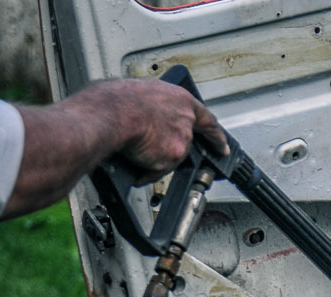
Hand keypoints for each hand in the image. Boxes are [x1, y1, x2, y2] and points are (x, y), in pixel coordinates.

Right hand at [0, 76, 227, 221]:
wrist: (109, 113)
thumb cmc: (114, 100)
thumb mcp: (137, 92)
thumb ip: (150, 106)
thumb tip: (142, 116)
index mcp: (179, 98)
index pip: (206, 118)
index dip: (215, 135)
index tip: (221, 146)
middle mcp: (185, 118)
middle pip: (186, 140)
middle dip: (171, 146)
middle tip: (155, 146)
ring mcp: (182, 137)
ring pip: (170, 156)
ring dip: (153, 157)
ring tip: (131, 148)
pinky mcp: (173, 155)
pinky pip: (159, 169)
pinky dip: (146, 170)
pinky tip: (134, 163)